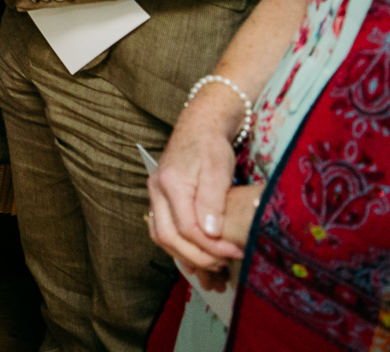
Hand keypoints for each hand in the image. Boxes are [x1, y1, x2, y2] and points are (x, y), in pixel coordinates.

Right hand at [148, 86, 253, 281]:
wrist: (199, 126)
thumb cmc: (210, 146)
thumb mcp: (218, 170)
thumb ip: (212, 201)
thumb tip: (210, 232)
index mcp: (170, 184)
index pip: (187, 228)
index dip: (211, 246)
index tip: (234, 252)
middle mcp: (156, 190)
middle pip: (168, 237)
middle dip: (197, 256)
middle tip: (223, 262)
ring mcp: (154, 195)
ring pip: (160, 236)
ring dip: (184, 254)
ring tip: (211, 261)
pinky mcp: (159, 198)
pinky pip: (161, 229)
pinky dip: (177, 245)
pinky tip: (195, 251)